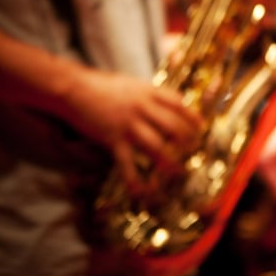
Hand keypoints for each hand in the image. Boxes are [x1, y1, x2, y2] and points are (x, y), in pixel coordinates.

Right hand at [64, 72, 203, 192]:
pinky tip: (142, 191)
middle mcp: (141, 107)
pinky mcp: (112, 139)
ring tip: (178, 172)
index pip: (177, 104)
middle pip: (173, 126)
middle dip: (186, 141)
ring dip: (169, 162)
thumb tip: (171, 101)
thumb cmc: (102, 85)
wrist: (73, 88)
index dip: (192, 116)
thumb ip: (150, 94)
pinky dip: (135, 180)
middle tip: (194, 152)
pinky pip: (127, 163)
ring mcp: (127, 124)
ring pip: (156, 146)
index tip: (201, 127)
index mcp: (147, 92)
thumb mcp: (132, 83)